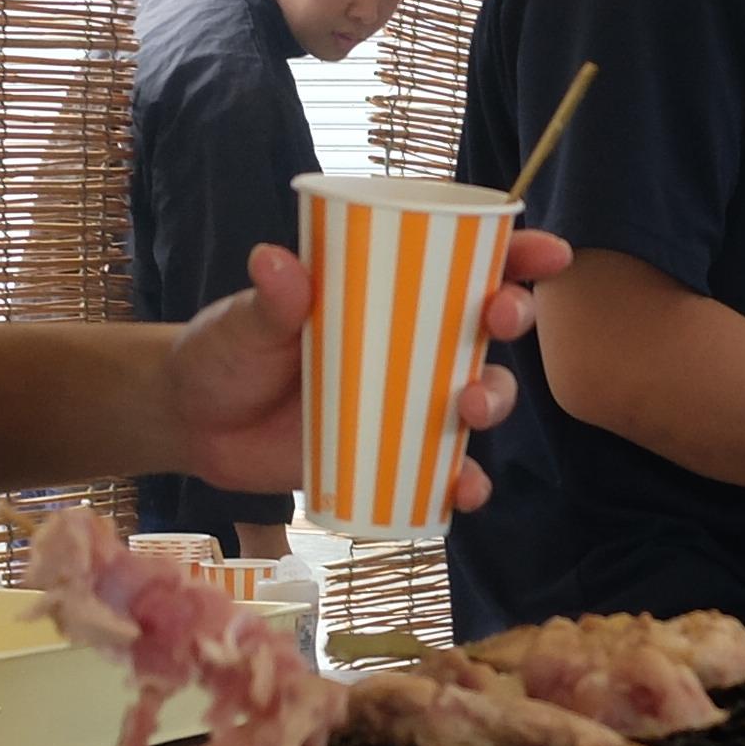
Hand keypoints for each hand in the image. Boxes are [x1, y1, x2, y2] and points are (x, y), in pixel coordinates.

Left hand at [166, 231, 571, 510]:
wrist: (194, 424)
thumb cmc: (226, 352)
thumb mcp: (244, 320)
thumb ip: (269, 299)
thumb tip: (276, 261)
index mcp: (387, 291)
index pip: (464, 263)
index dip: (516, 256)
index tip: (549, 253)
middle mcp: (411, 343)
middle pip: (486, 329)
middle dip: (513, 319)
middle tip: (500, 321)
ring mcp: (406, 403)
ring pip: (477, 398)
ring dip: (493, 399)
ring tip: (470, 408)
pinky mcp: (392, 458)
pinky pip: (442, 474)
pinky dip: (462, 484)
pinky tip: (462, 492)